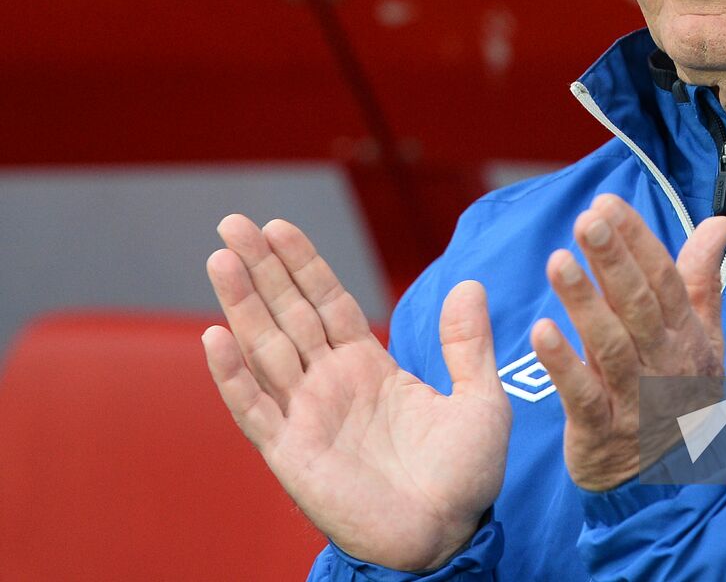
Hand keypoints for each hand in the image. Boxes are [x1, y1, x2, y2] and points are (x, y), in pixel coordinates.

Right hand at [202, 215, 510, 571]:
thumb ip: (468, 344)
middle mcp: (330, 384)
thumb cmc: (465, 474)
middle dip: (261, 268)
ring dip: (241, 304)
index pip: (327, 301)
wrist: (450, 535)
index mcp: (369, 366)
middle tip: (232, 222)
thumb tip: (470, 283)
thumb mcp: (479, 399)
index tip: (279, 225)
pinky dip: (233, 376)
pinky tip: (215, 338)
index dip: (303, 264)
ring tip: (220, 258)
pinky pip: (255, 409)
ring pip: (265, 348)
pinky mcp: (291, 454)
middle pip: (287, 313)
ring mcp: (306, 416)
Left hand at [530, 194, 725, 490]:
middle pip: (639, 306)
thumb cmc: (679, 392)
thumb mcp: (702, 338)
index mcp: (687, 336)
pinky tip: (541, 331)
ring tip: (557, 262)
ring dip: (584, 303)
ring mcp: (635, 399)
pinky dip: (563, 365)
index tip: (606, 203)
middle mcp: (665, 364)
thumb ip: (701, 279)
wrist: (666, 480)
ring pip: (611, 345)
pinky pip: (582, 396)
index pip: (664, 279)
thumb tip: (717, 223)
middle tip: (586, 220)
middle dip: (613, 260)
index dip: (637, 240)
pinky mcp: (600, 431)